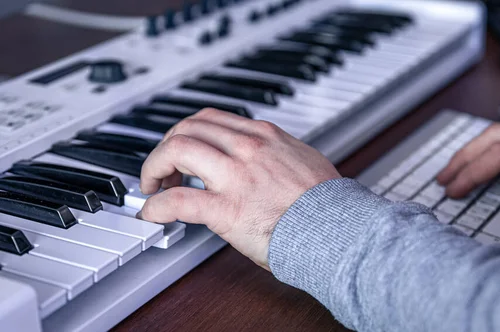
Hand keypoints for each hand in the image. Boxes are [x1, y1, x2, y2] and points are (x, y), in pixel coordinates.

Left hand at [137, 109, 340, 269]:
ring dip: (154, 167)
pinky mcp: (228, 210)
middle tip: (162, 169)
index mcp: (264, 136)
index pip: (211, 119)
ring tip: (153, 187)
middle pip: (187, 128)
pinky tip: (153, 214)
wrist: (338, 229)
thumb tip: (261, 160)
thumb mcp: (302, 160)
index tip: (182, 150)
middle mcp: (247, 148)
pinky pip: (177, 201)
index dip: (187, 133)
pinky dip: (156, 206)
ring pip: (176, 151)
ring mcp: (236, 177)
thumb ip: (274, 154)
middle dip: (166, 146)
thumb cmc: (325, 203)